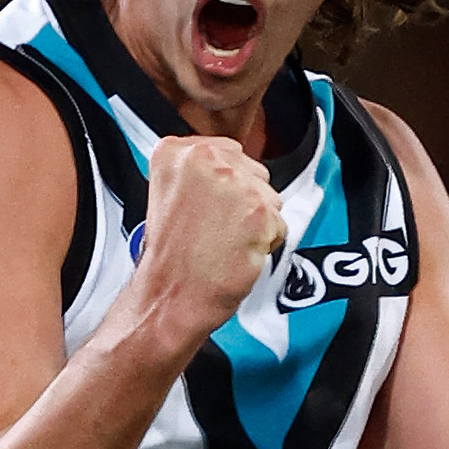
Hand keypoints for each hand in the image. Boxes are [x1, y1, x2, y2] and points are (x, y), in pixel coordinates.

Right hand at [136, 135, 286, 344]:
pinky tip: (236, 251)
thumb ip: (201, 173)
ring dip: (255, 222)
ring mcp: (234, 185)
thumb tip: (229, 167)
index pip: (229, 152)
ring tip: (223, 240)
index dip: (228, 183)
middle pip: (253, 172)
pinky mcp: (258, 212)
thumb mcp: (169, 195)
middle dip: (244, 201)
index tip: (211, 202)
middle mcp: (206, 161)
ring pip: (270, 197)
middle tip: (215, 227)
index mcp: (176, 153)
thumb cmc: (170, 258)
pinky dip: (265, 242)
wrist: (170, 296)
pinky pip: (279, 224)